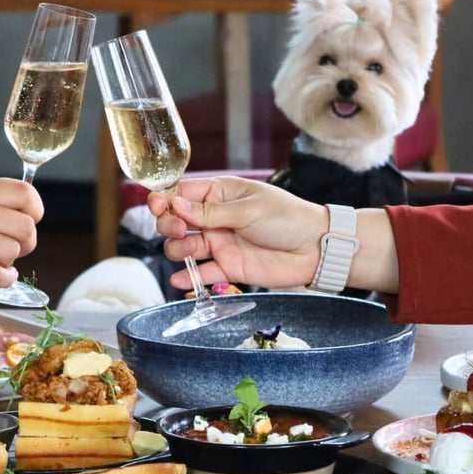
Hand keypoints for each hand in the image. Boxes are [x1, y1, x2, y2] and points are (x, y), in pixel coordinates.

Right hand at [0, 177, 43, 288]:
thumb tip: (26, 214)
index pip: (25, 193)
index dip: (35, 211)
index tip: (28, 222)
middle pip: (26, 226)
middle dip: (26, 243)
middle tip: (10, 249)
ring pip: (13, 252)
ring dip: (7, 262)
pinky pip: (0, 275)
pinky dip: (3, 280)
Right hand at [148, 176, 327, 289]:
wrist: (315, 248)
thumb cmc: (288, 218)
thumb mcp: (249, 209)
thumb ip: (211, 212)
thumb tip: (176, 205)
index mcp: (221, 194)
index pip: (183, 193)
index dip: (165, 199)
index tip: (158, 205)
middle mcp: (216, 218)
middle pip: (177, 220)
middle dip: (168, 223)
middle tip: (177, 228)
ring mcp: (221, 243)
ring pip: (184, 246)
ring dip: (177, 248)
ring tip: (186, 249)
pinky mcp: (229, 267)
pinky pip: (202, 272)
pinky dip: (188, 277)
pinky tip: (180, 279)